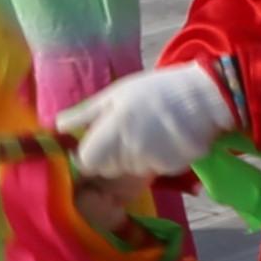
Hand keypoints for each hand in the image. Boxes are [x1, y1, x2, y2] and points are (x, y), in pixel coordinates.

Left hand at [53, 58, 239, 181]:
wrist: (204, 96)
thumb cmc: (155, 90)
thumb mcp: (116, 93)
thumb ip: (86, 113)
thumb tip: (56, 126)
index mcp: (112, 130)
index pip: (86, 161)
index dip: (88, 155)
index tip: (96, 143)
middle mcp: (130, 150)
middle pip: (107, 169)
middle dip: (111, 157)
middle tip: (126, 133)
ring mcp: (151, 161)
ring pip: (130, 170)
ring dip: (133, 158)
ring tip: (149, 133)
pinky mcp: (171, 168)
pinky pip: (153, 169)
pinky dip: (155, 159)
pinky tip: (165, 140)